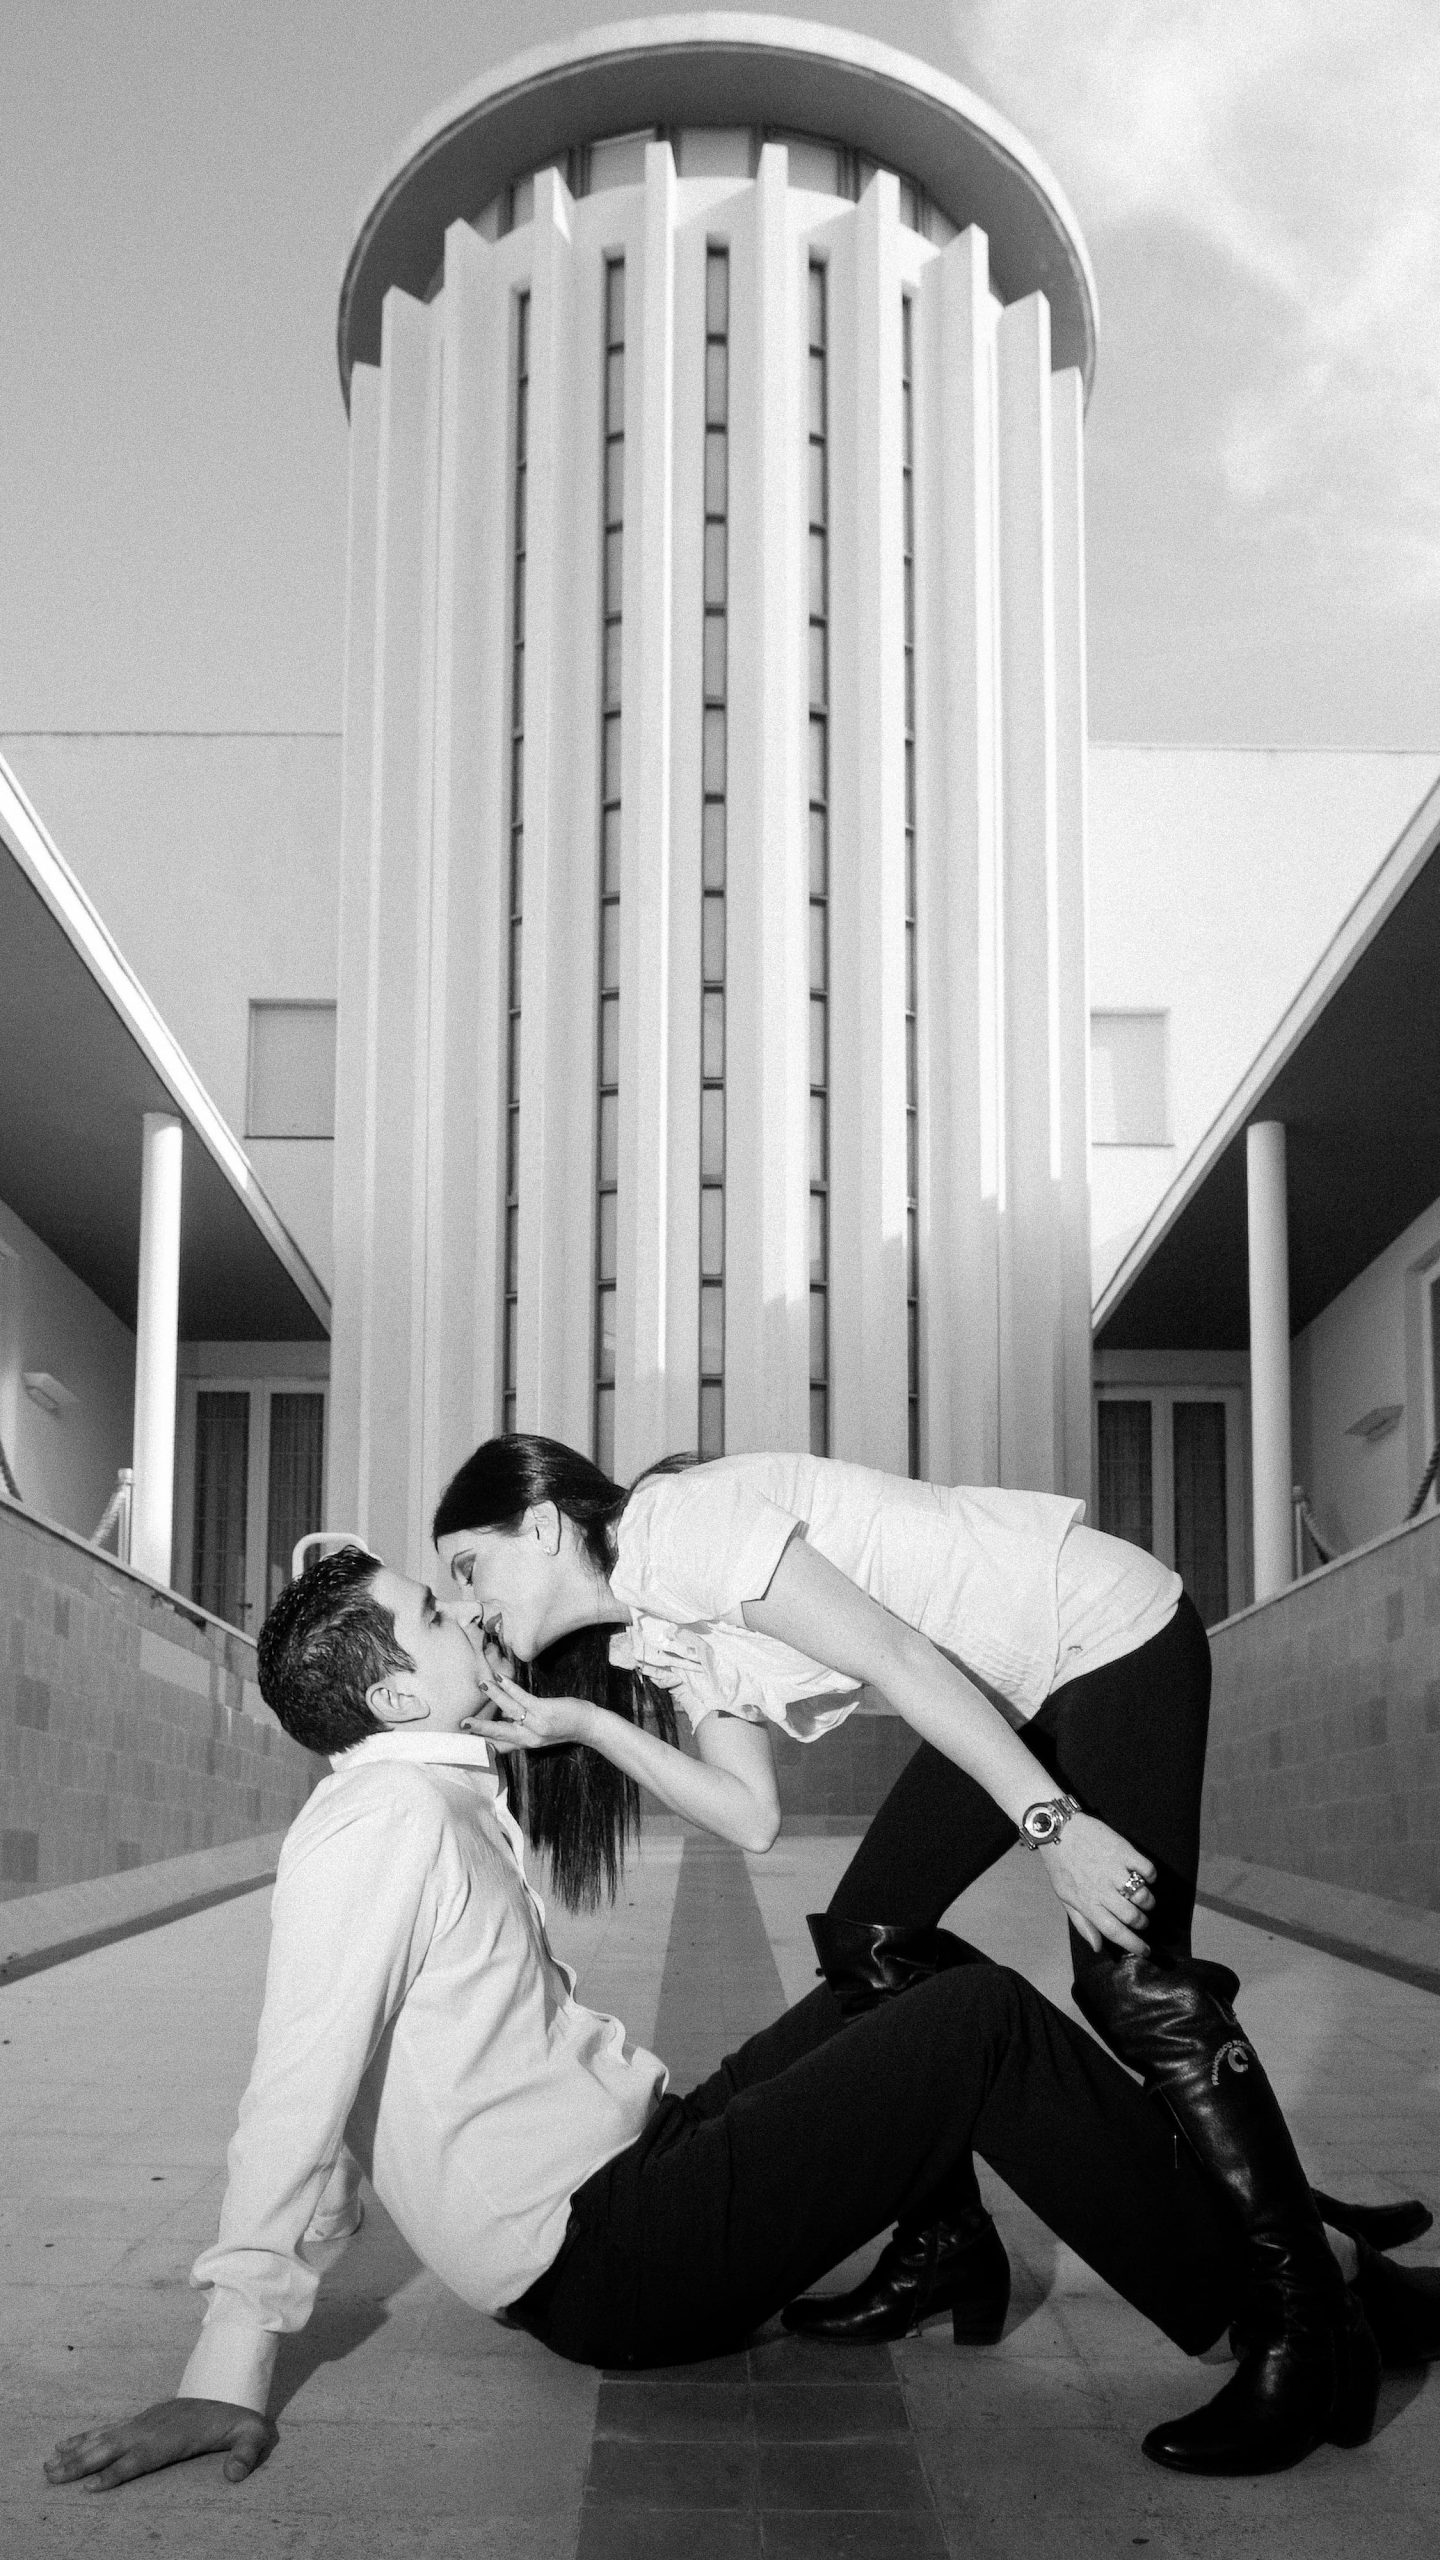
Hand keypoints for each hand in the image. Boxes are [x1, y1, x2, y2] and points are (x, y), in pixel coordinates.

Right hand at [44, 2398, 276, 2492]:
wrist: (230, 2392)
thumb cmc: (238, 2422)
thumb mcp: (250, 2437)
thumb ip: (245, 2454)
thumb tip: (235, 2475)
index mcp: (174, 2437)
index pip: (140, 2458)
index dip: (116, 2473)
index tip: (91, 2487)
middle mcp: (152, 2429)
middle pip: (112, 2448)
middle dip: (81, 2463)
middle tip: (52, 2475)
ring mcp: (143, 2422)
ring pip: (103, 2438)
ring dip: (75, 2452)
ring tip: (49, 2465)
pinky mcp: (140, 2420)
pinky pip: (107, 2429)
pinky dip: (84, 2438)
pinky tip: (65, 2445)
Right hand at [464, 1657, 595, 1752]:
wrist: (589, 1726)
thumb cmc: (564, 1725)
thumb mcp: (539, 1733)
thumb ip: (520, 1728)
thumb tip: (502, 1716)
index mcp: (525, 1744)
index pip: (498, 1746)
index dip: (480, 1744)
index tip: (462, 1741)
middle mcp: (528, 1738)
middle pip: (498, 1733)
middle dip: (479, 1729)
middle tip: (461, 1724)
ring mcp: (536, 1725)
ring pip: (509, 1711)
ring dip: (494, 1697)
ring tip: (481, 1685)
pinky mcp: (544, 1711)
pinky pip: (523, 1698)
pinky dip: (509, 1688)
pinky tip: (500, 1679)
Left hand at [1038, 1812, 1155, 1954]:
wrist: (1059, 1829)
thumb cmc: (1061, 1865)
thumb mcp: (1064, 1897)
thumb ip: (1082, 1923)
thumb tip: (1098, 1947)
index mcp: (1087, 1902)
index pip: (1114, 1931)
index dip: (1133, 1944)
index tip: (1146, 1951)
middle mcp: (1102, 1889)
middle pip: (1132, 1916)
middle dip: (1142, 1923)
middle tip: (1142, 1920)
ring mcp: (1114, 1869)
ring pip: (1143, 1896)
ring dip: (1148, 1902)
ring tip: (1144, 1900)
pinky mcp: (1123, 1851)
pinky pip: (1148, 1870)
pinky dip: (1150, 1876)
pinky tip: (1144, 1876)